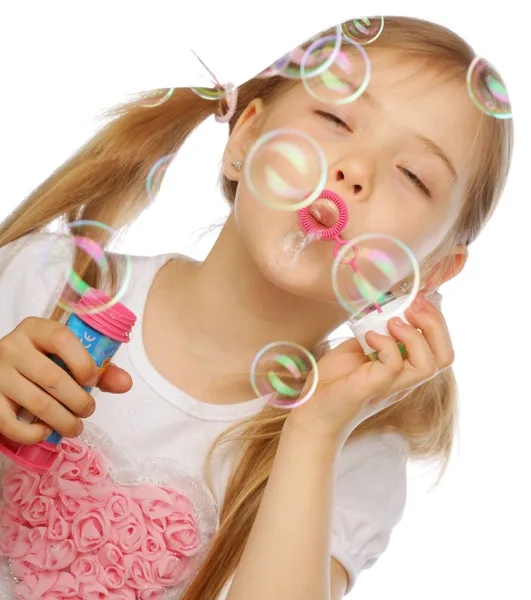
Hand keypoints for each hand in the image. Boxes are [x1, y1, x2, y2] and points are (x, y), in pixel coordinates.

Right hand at [0, 317, 131, 443]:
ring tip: (75, 427)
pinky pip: (10, 423)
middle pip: (53, 378)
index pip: (61, 338)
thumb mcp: (68, 357)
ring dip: (64, 421)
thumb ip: (99, 369)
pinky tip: (45, 432)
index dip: (83, 362)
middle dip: (79, 401)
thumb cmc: (43, 362)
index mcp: (36, 330)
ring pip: (37, 403)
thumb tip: (125, 384)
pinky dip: (32, 433)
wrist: (0, 370)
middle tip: (88, 410)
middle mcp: (12, 347)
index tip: (93, 379)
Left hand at [286, 292, 454, 443]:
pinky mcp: (372, 387)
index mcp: (405, 369)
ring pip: (428, 365)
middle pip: (444, 356)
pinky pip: (394, 365)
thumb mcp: (358, 349)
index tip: (418, 299)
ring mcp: (390, 386)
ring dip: (414, 335)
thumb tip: (386, 309)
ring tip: (393, 322)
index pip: (440, 349)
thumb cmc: (334, 381)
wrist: (312, 412)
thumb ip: (376, 333)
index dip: (436, 321)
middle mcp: (404, 380)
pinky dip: (385, 343)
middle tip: (413, 305)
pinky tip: (368, 336)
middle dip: (435, 324)